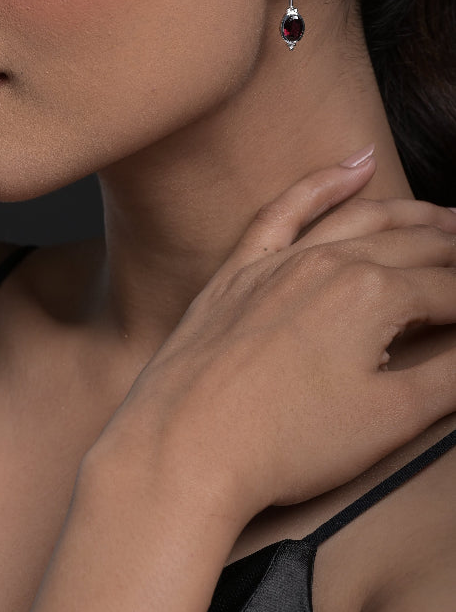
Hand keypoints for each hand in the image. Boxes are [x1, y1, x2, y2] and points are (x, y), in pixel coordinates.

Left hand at [101, 149, 455, 530]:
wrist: (182, 447)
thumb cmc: (286, 443)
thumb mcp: (390, 418)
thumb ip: (450, 374)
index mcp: (375, 295)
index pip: (450, 291)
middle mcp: (330, 263)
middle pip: (414, 248)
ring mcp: (279, 262)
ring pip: (360, 219)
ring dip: (411, 214)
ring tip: (448, 216)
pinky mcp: (239, 271)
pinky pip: (284, 211)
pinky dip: (322, 183)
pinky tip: (354, 164)